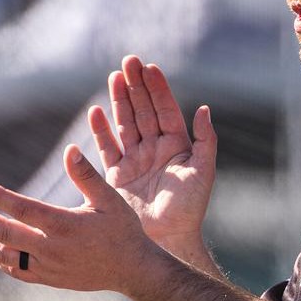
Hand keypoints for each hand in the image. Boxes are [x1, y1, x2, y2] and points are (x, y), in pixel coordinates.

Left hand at [0, 146, 154, 291]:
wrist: (132, 269)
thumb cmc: (123, 229)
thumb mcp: (109, 198)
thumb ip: (86, 175)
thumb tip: (70, 149)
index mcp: (65, 225)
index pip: (22, 209)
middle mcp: (52, 248)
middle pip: (5, 233)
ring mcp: (48, 266)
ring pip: (5, 255)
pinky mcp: (48, 278)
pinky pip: (16, 271)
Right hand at [89, 56, 216, 250]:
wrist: (167, 239)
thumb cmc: (189, 208)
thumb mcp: (203, 172)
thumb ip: (204, 141)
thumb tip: (204, 109)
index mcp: (177, 146)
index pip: (165, 110)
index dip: (158, 89)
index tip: (149, 67)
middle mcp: (155, 149)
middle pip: (143, 110)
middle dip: (136, 86)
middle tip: (128, 61)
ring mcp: (135, 160)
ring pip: (125, 123)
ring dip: (119, 100)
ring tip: (113, 77)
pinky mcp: (117, 175)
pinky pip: (107, 147)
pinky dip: (101, 130)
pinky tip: (96, 111)